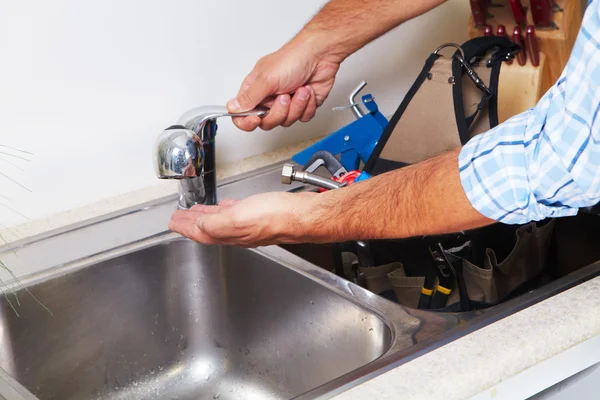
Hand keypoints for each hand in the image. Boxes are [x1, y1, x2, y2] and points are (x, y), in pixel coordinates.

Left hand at [168, 192, 318, 246]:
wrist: (304, 216)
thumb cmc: (277, 217)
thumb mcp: (238, 218)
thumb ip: (215, 223)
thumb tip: (197, 226)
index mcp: (229, 234)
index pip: (200, 233)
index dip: (184, 227)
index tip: (173, 222)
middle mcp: (238, 232)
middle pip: (208, 228)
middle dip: (192, 223)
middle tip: (180, 217)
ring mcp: (250, 224)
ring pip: (221, 221)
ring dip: (207, 216)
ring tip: (197, 211)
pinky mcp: (261, 214)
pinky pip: (236, 213)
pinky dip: (226, 210)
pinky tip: (227, 206)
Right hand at [226, 41, 340, 131]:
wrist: (321, 55)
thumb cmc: (294, 58)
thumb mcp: (266, 78)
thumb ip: (249, 97)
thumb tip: (232, 107)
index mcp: (255, 89)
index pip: (242, 114)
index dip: (246, 122)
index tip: (256, 119)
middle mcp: (269, 98)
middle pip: (266, 122)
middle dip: (279, 112)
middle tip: (284, 97)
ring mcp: (286, 103)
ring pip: (286, 122)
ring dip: (296, 106)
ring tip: (300, 89)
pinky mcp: (302, 106)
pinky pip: (302, 118)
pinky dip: (307, 105)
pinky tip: (308, 91)